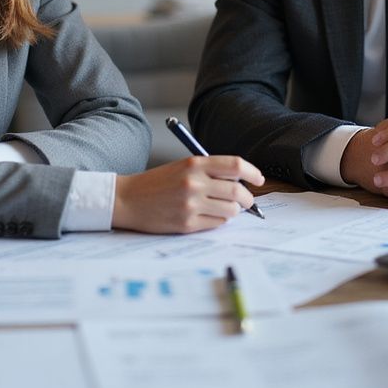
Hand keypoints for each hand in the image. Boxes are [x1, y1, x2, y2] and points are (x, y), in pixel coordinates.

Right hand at [112, 156, 264, 233]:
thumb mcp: (182, 166)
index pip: (235, 165)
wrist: (127, 199)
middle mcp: (194, 182)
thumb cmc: (157, 183)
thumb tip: (241, 182)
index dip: (252, 172)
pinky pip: (217, 224)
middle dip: (247, 198)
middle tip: (246, 201)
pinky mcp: (187, 224)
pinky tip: (208, 215)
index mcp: (194, 163)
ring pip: (231, 210)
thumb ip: (210, 171)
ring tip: (223, 208)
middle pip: (238, 191)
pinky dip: (219, 221)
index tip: (259, 179)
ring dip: (233, 211)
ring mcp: (191, 204)